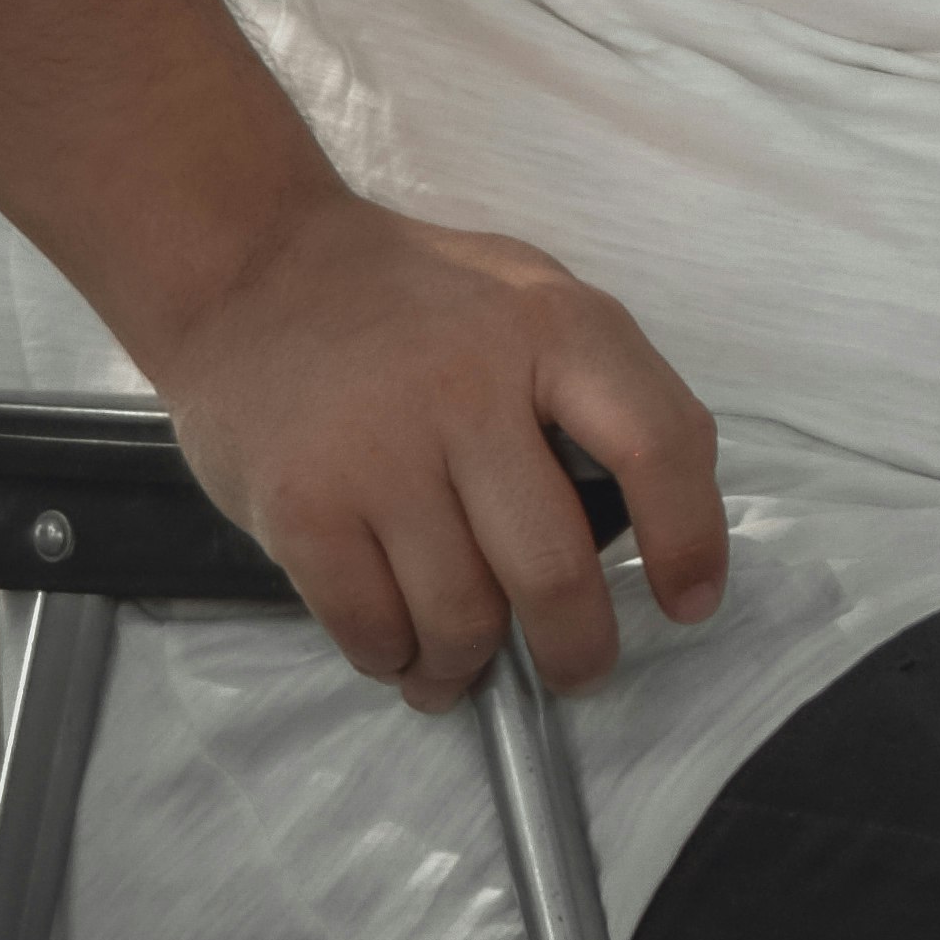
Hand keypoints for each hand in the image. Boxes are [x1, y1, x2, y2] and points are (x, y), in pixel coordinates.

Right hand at [135, 193, 730, 713]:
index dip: (690, 538)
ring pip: (460, 616)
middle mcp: (472, 390)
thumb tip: (655, 514)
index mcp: (556, 329)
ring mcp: (380, 454)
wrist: (249, 271)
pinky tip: (400, 648)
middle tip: (577, 669)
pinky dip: (394, 657)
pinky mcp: (303, 507)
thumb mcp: (531, 297)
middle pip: (552, 568)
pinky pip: (370, 625)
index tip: (689, 603)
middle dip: (575, 648)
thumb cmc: (411, 300)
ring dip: (469, 666)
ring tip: (465, 667)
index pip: (659, 444)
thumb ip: (597, 387)